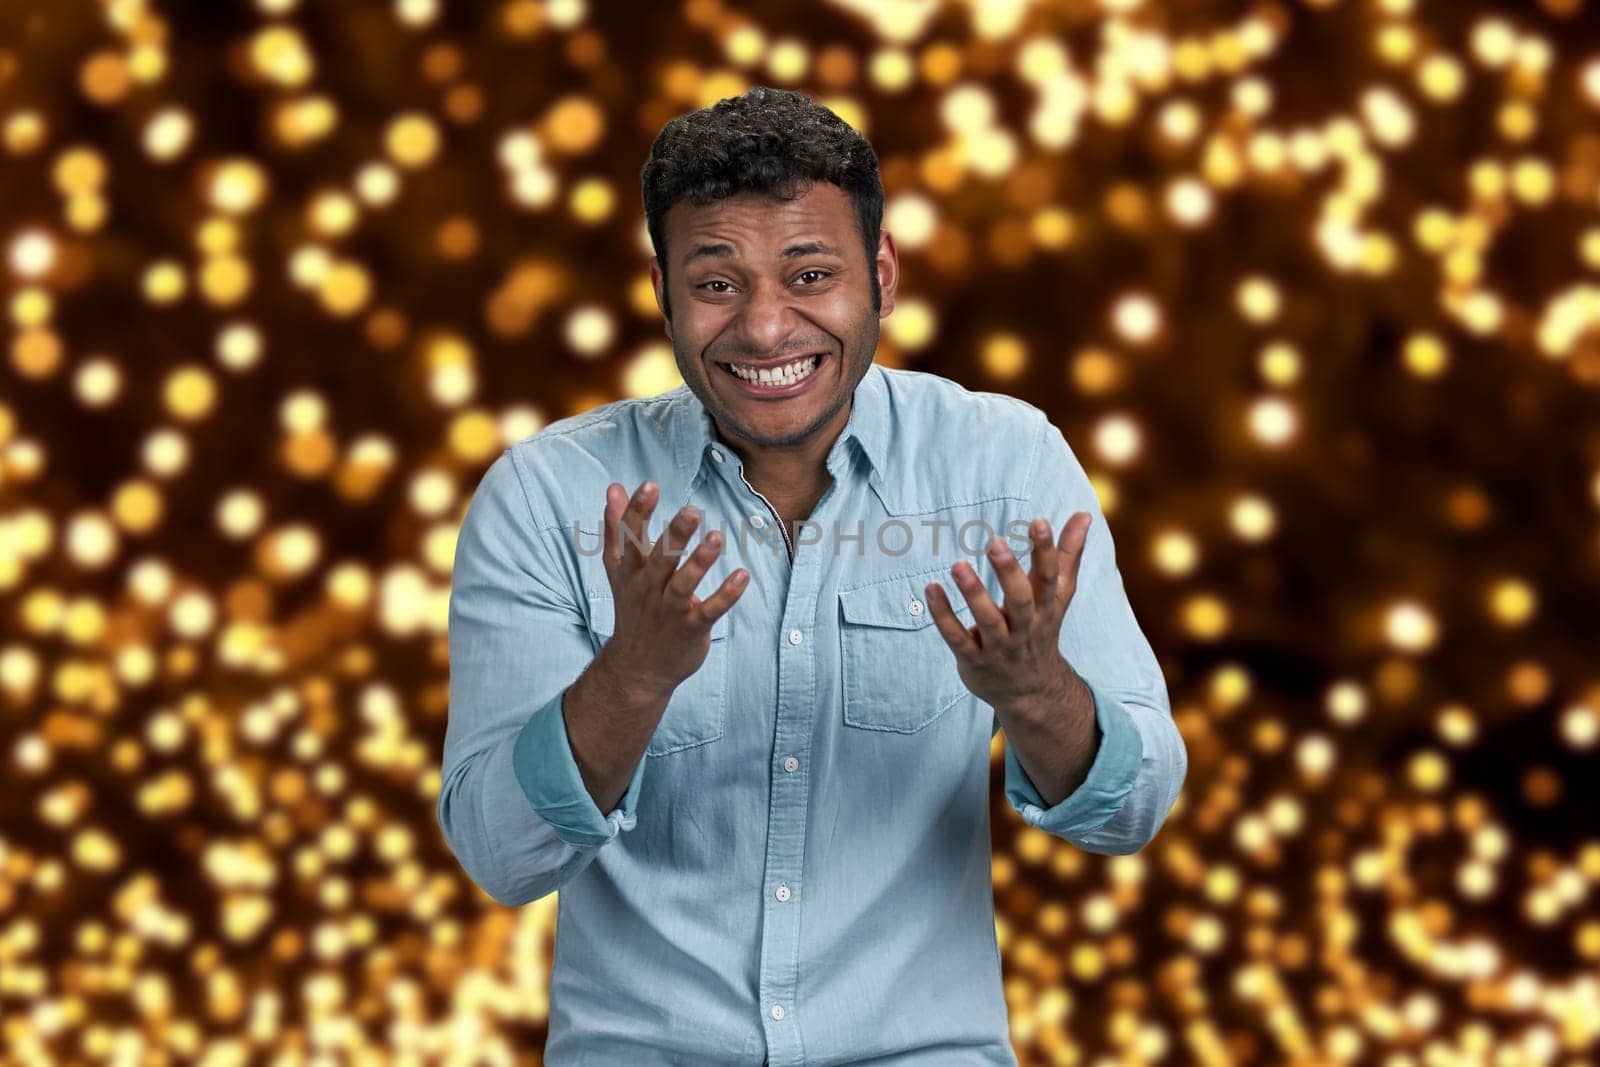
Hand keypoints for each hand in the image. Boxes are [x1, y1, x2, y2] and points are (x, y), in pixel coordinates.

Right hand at [600, 479, 747, 697]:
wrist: (637, 668)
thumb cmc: (633, 608)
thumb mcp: (619, 570)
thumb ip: (618, 528)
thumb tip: (615, 488)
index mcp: (630, 571)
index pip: (630, 537)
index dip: (638, 512)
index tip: (650, 485)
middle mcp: (647, 589)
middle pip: (659, 559)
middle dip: (675, 536)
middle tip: (692, 510)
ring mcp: (669, 610)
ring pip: (683, 585)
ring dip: (700, 562)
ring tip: (717, 537)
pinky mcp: (691, 628)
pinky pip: (709, 611)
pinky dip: (726, 595)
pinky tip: (742, 575)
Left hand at [923, 511, 1090, 712]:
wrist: (1030, 692)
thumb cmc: (1041, 630)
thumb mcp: (1058, 595)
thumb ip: (1068, 554)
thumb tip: (1085, 513)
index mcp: (1045, 608)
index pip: (1049, 578)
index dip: (1046, 551)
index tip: (1039, 521)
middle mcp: (1025, 628)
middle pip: (1021, 600)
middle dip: (1009, 573)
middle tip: (995, 543)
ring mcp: (999, 647)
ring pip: (987, 621)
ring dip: (973, 593)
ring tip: (957, 565)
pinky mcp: (974, 660)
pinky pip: (957, 638)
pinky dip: (944, 616)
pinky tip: (931, 589)